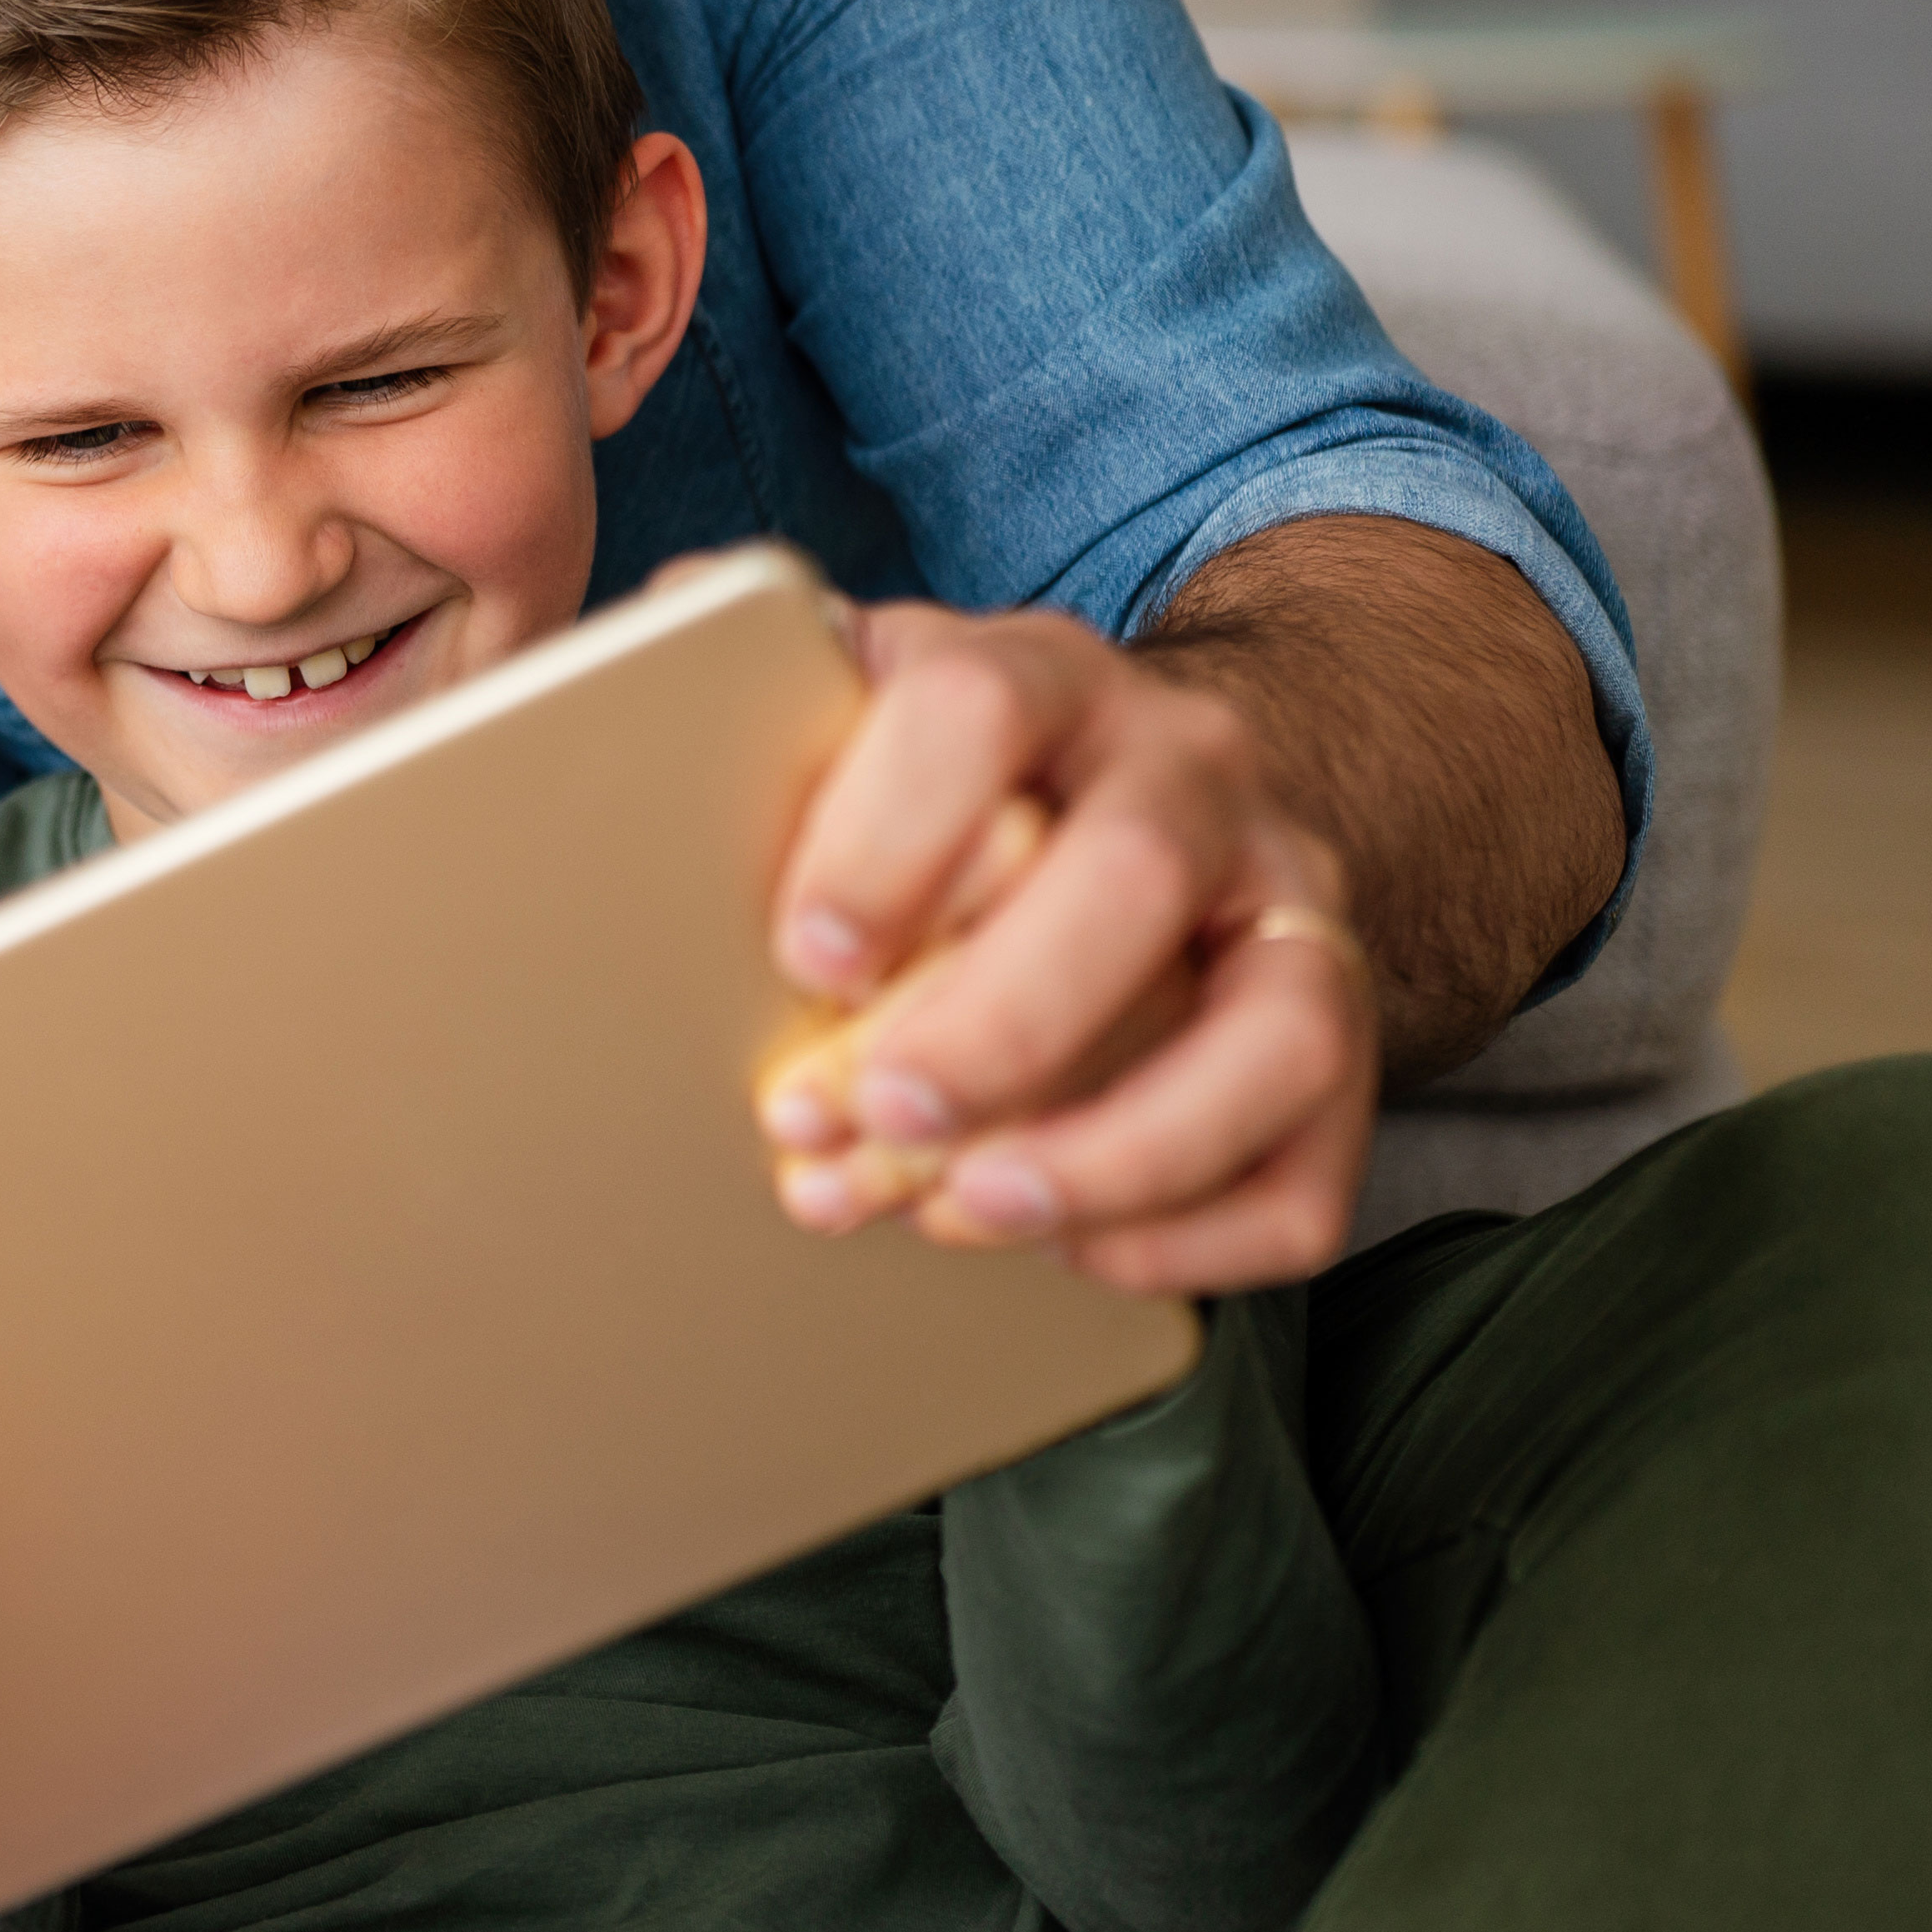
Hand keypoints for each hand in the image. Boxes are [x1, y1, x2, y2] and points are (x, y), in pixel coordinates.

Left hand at [753, 603, 1377, 1296]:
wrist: (1112, 788)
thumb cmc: (915, 785)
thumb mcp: (828, 710)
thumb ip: (724, 694)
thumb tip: (598, 709)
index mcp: (1033, 676)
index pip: (977, 707)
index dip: (887, 837)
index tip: (807, 957)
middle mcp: (1183, 770)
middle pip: (1133, 876)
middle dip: (1001, 1019)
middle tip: (878, 1111)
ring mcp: (1282, 896)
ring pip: (1279, 1027)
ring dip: (1123, 1146)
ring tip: (969, 1209)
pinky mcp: (1333, 1022)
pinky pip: (1320, 1153)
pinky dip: (1203, 1230)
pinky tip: (1074, 1254)